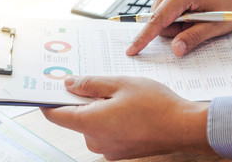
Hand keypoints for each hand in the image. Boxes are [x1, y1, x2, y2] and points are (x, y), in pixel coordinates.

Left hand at [41, 76, 213, 159]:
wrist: (184, 127)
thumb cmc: (156, 105)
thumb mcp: (120, 84)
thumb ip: (91, 84)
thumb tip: (69, 84)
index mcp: (90, 123)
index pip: (55, 114)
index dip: (48, 100)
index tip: (48, 88)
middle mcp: (95, 141)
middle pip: (76, 117)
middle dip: (83, 99)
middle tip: (98, 81)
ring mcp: (108, 149)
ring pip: (93, 123)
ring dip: (99, 108)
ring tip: (120, 94)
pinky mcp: (120, 151)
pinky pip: (106, 131)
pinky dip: (110, 118)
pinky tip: (127, 108)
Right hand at [126, 0, 231, 56]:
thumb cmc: (230, 5)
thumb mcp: (216, 26)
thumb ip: (194, 37)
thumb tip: (175, 50)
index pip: (158, 18)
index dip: (144, 37)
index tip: (131, 50)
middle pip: (158, 20)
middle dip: (174, 30)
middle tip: (195, 25)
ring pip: (159, 17)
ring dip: (174, 25)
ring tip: (194, 18)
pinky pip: (162, 11)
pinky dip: (173, 18)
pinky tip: (188, 13)